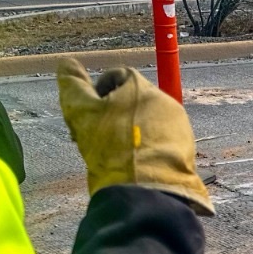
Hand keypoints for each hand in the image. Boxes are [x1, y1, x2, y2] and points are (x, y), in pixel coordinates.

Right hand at [57, 59, 214, 215]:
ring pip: (148, 123)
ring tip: (115, 155)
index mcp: (142, 87)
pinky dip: (147, 150)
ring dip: (130, 133)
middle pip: (135, 101)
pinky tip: (134, 166)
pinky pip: (161, 144)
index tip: (86, 115)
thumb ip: (72, 85)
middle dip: (113, 115)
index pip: (117, 76)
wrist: (146, 191)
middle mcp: (165, 101)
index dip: (97, 92)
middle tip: (97, 137)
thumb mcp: (82, 113)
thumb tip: (66, 62)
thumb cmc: (111, 147)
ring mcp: (179, 127)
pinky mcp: (186, 151)